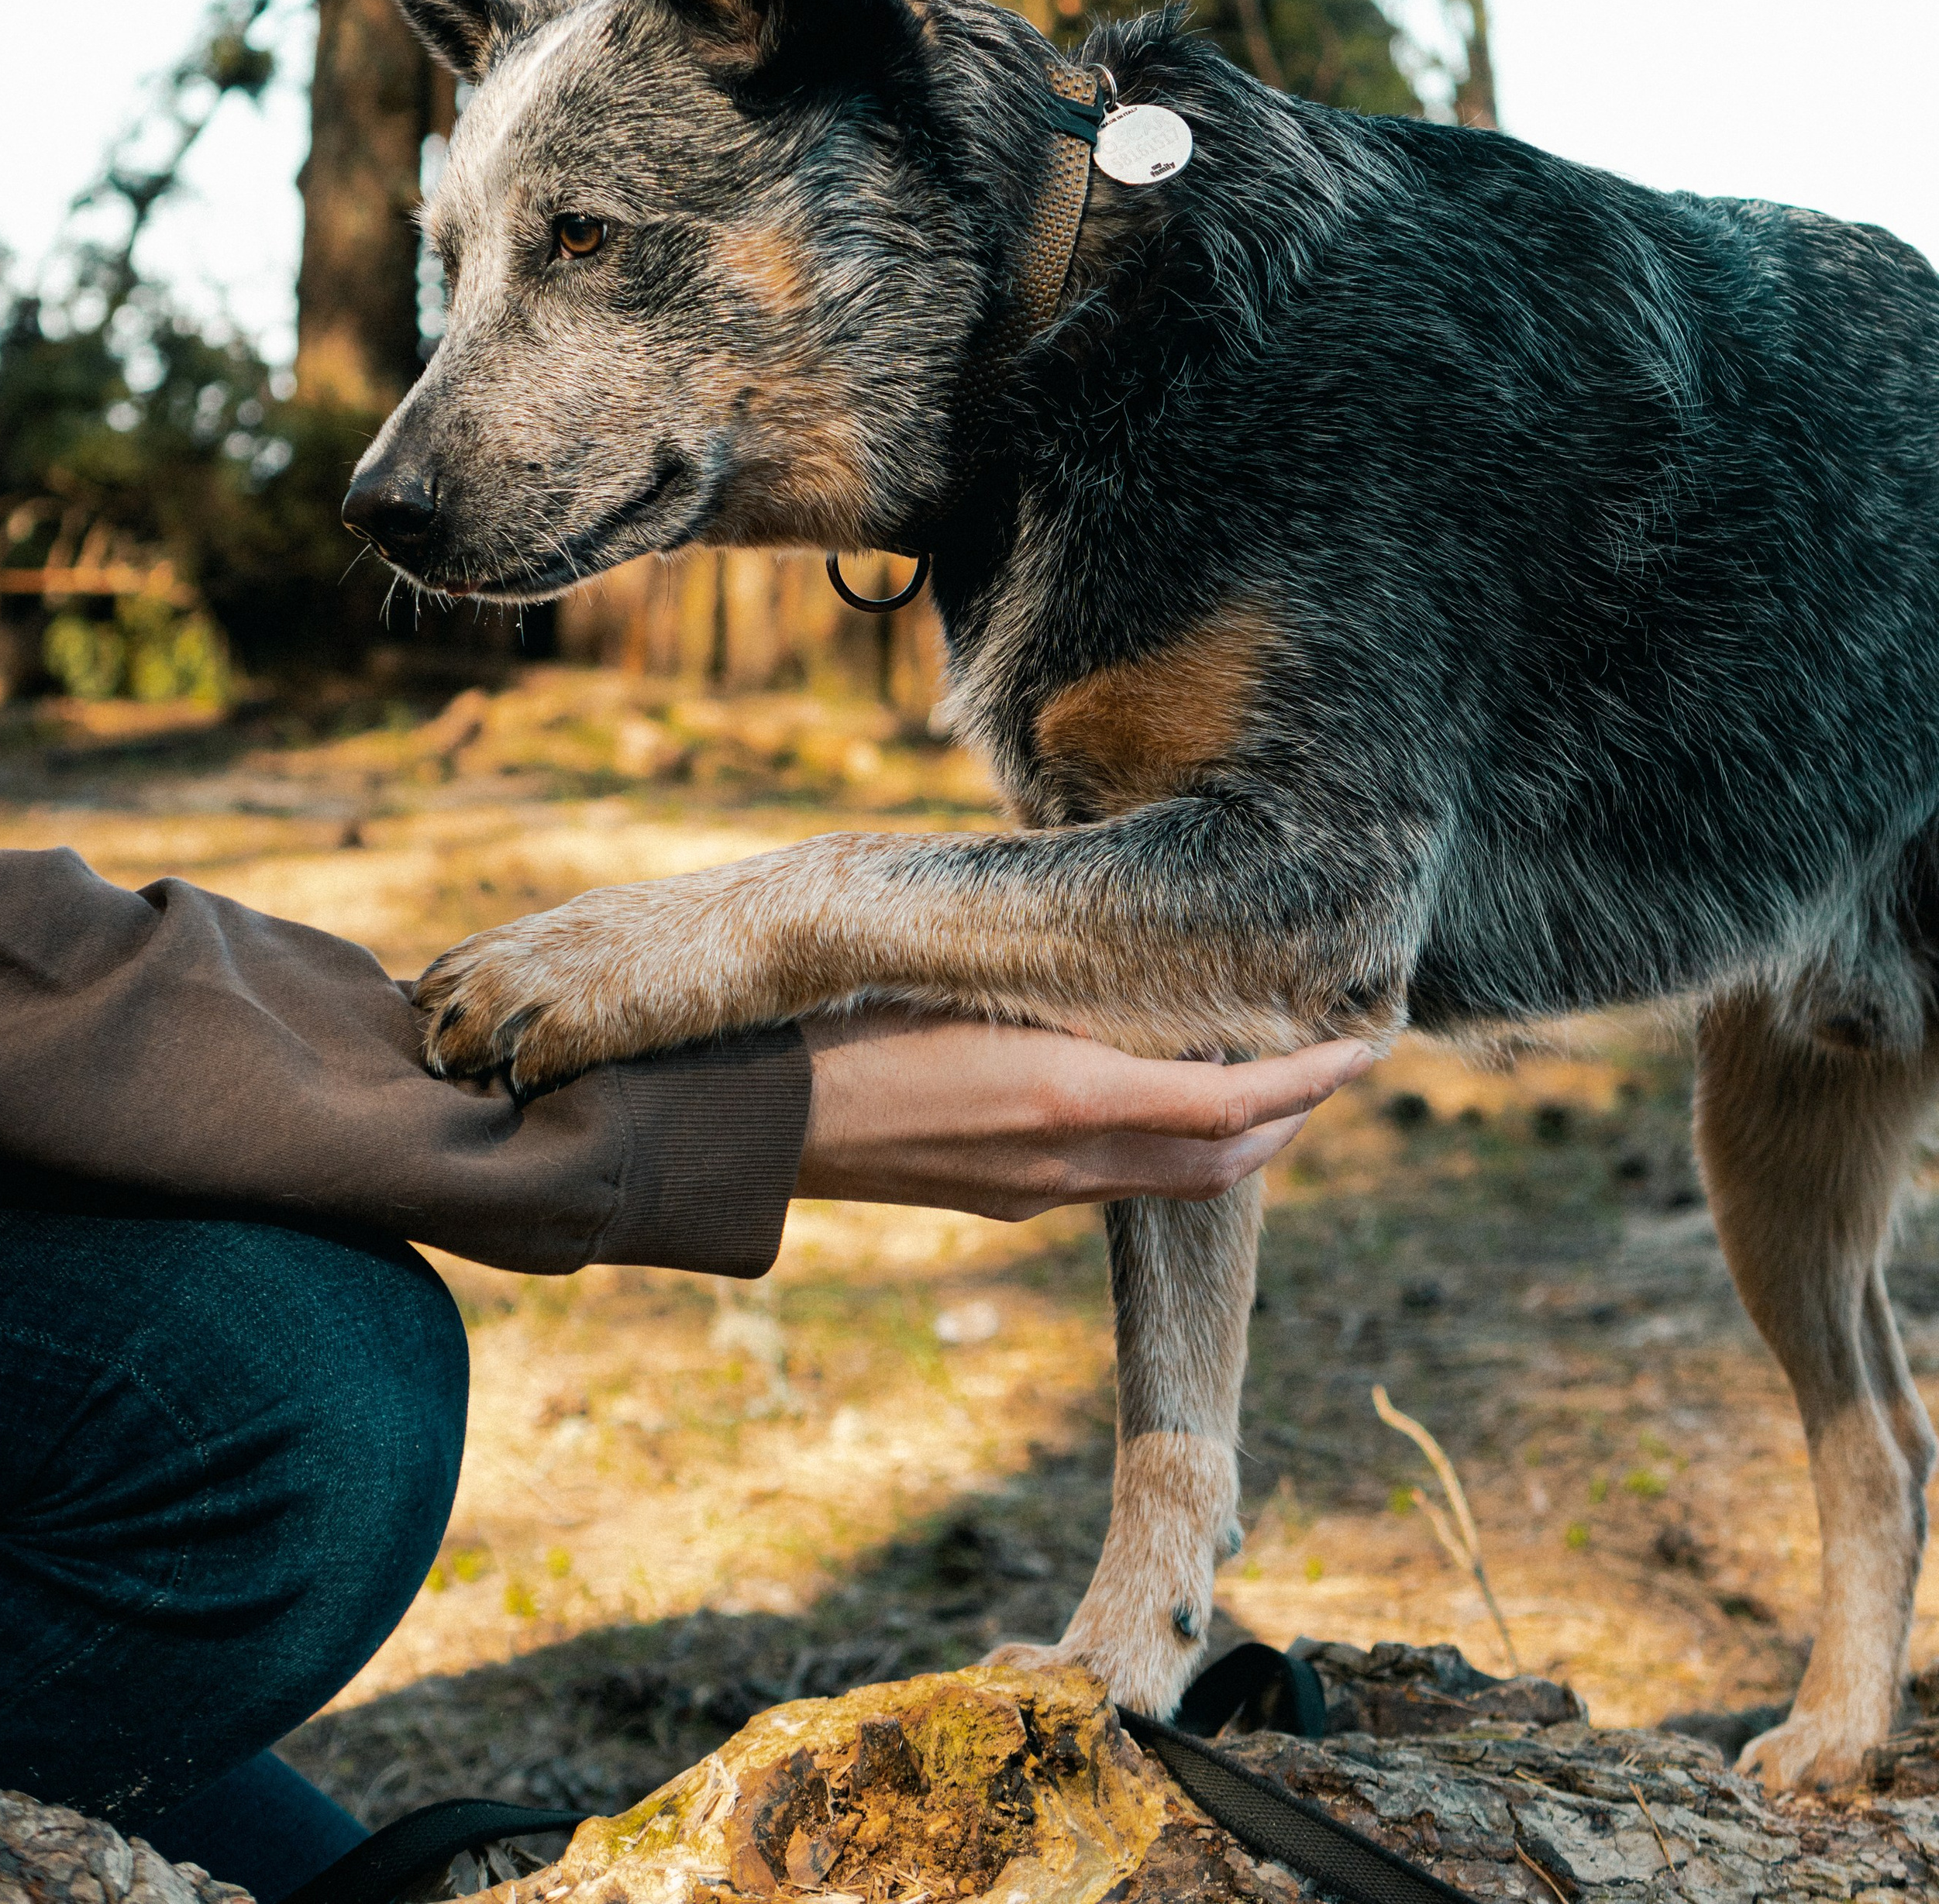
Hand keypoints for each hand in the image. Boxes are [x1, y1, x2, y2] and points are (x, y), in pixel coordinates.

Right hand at [794, 1009, 1370, 1217]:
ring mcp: (1040, 1194)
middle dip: (1292, 1117)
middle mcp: (1070, 1161)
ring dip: (1234, 1137)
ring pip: (1176, 1179)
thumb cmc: (851, 1021)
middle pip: (1226, 1162)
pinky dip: (1167, 1143)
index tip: (1364, 1048)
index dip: (1311, 1082)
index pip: (1233, 1105)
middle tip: (1329, 1061)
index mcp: (1068, 1098)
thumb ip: (1054, 965)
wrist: (762, 1123)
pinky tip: (1156, 1092)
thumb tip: (1124, 923)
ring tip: (1261, 1075)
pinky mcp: (1009, 1204)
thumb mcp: (965, 975)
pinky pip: (1119, 1181)